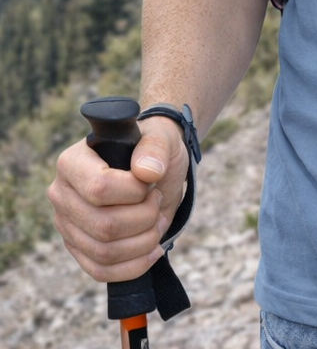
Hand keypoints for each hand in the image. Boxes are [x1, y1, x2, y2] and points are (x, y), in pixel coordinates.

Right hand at [47, 115, 189, 282]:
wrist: (154, 171)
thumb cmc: (154, 151)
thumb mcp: (162, 137)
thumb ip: (156, 147)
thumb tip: (147, 172)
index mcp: (72, 162)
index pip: (99, 188)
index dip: (135, 191)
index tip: (152, 180)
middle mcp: (62, 195)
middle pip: (104, 225)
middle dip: (145, 217)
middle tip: (158, 200)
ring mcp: (67, 225)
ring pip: (104, 252)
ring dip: (145, 240)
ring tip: (158, 220)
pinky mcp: (78, 249)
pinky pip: (101, 271)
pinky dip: (135, 265)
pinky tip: (153, 248)